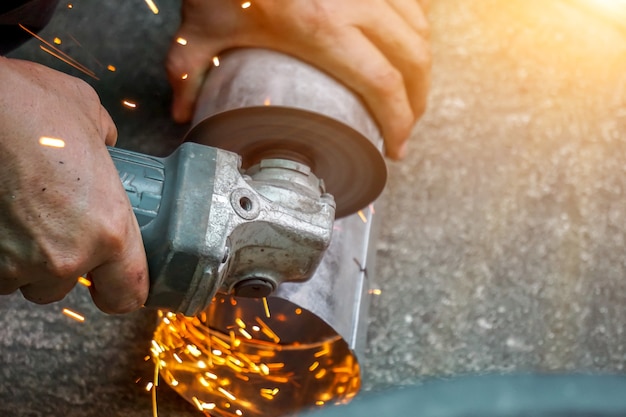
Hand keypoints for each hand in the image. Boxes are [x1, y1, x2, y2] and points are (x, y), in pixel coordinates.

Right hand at [0, 57, 147, 312]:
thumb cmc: (31, 106)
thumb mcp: (90, 116)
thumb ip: (106, 144)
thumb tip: (105, 143)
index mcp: (110, 230)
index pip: (127, 294)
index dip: (118, 291)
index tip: (109, 285)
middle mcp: (66, 257)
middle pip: (62, 286)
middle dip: (56, 262)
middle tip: (49, 223)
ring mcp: (16, 263)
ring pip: (21, 280)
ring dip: (21, 258)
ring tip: (16, 214)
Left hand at [167, 0, 430, 159]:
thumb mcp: (198, 28)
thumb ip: (189, 74)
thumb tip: (184, 112)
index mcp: (318, 27)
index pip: (382, 83)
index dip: (399, 121)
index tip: (396, 146)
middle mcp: (352, 1)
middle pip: (412, 59)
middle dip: (417, 101)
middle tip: (406, 127)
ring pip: (419, 27)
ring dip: (421, 66)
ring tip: (411, 93)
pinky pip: (410, 0)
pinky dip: (415, 27)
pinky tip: (406, 46)